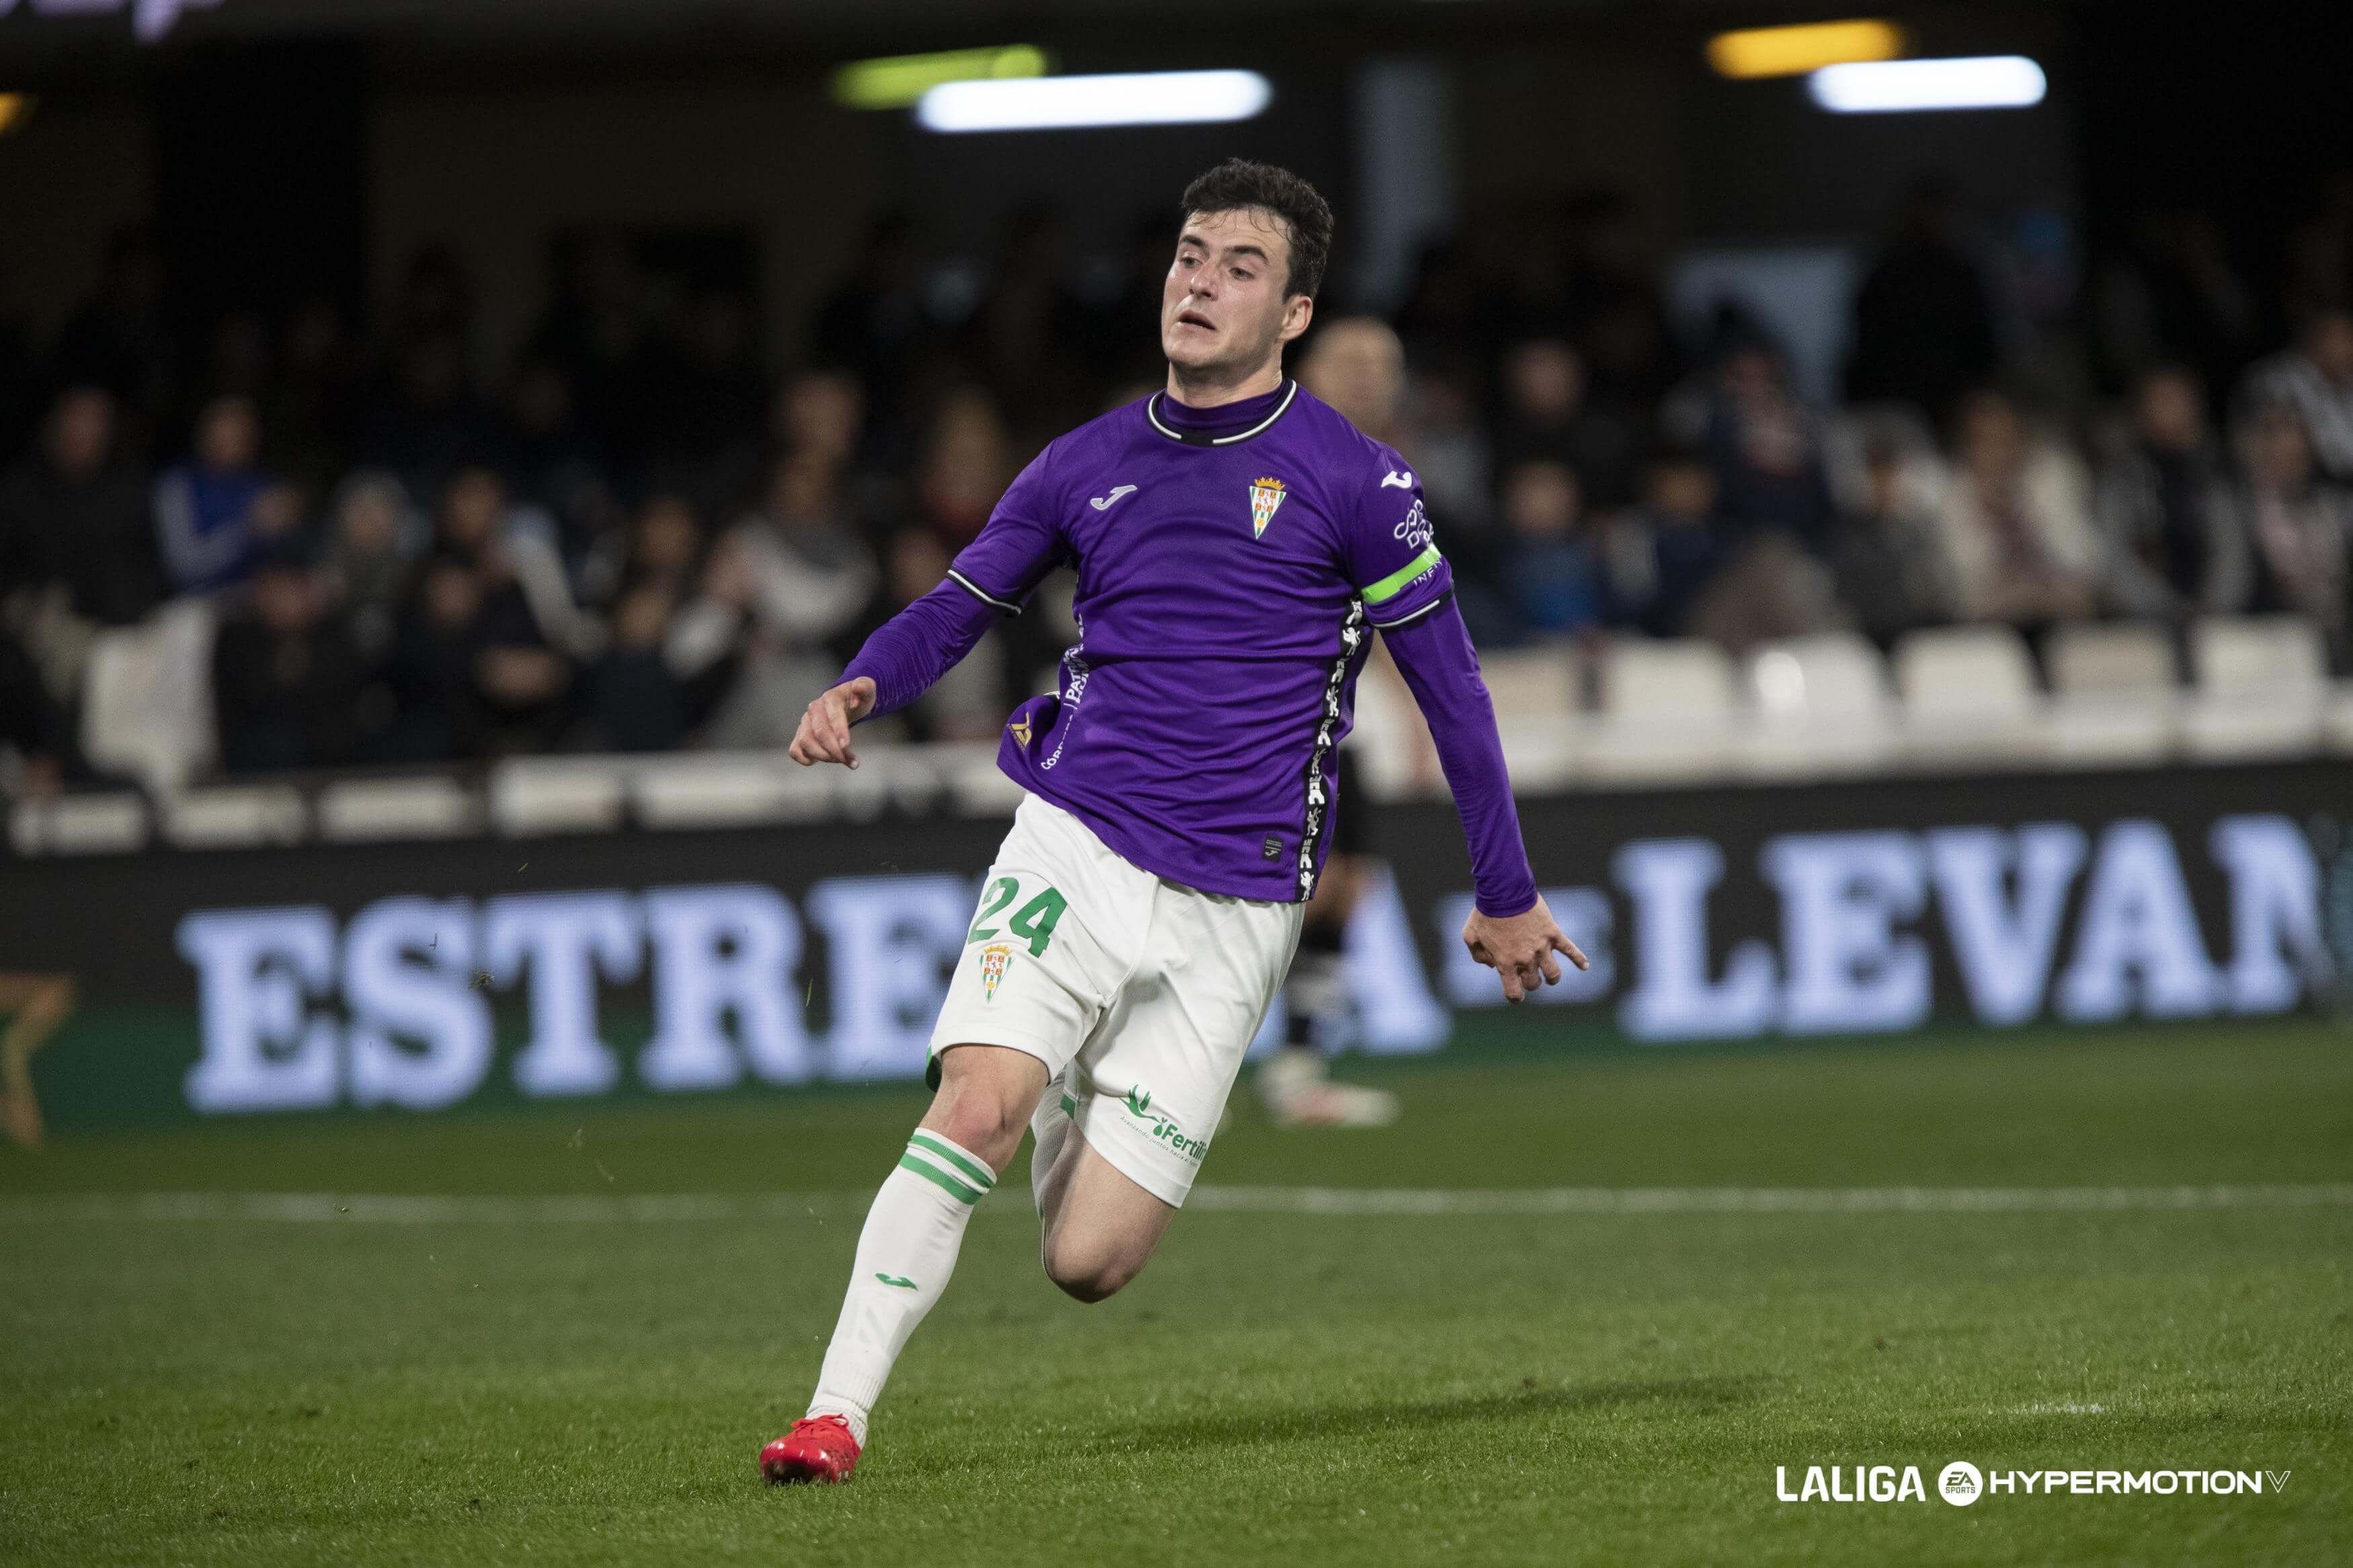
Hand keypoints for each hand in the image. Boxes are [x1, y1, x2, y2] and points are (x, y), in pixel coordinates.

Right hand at [789, 676, 875, 767]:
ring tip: (841, 761)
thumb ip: (866, 687)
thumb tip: (858, 687)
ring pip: (805, 742)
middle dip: (835, 750)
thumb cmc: (857, 699)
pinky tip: (823, 761)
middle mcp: (814, 710)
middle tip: (851, 761)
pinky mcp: (801, 734)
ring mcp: (805, 722)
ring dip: (822, 756)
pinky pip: (795, 750)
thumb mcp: (867, 691)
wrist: (846, 703)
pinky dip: (805, 759)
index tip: (847, 747)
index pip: (832, 716)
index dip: (839, 732)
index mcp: (830, 698)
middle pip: (818, 732)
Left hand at [1462, 896, 1587, 1003]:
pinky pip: (1570, 949)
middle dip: (1531, 983)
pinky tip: (1585, 966)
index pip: (1514, 992)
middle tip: (1528, 975)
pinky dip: (1579, 959)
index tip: (1516, 994)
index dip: (1515, 996)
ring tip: (1550, 976)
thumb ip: (1478, 955)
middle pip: (1534, 983)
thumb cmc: (1485, 913)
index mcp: (1505, 962)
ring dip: (1552, 978)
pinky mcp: (1553, 934)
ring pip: (1553, 974)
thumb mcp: (1470, 935)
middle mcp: (1525, 959)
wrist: (1503, 891)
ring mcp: (1541, 947)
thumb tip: (1491, 965)